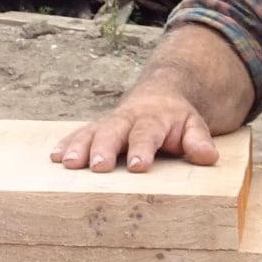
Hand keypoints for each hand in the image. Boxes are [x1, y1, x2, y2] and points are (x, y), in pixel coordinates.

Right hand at [51, 89, 219, 171]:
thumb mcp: (194, 126)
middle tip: (96, 165)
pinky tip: (55, 156)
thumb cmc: (176, 120)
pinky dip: (67, 144)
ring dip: (78, 147)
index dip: (142, 148)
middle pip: (113, 132)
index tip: (139, 165)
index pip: (147, 133)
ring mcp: (109, 123)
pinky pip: (79, 134)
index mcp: (153, 119)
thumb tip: (206, 156)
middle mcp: (127, 119)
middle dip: (103, 148)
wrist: (158, 96)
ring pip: (91, 132)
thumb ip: (199, 140)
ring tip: (67, 162)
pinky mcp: (96, 129)